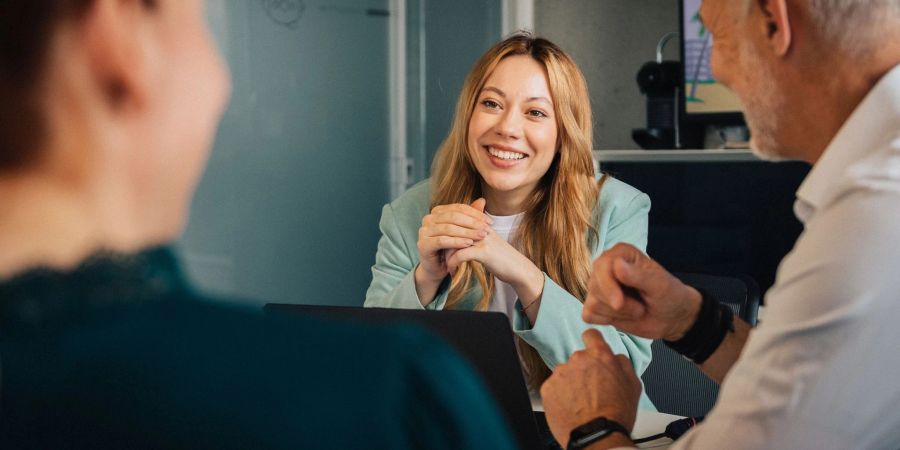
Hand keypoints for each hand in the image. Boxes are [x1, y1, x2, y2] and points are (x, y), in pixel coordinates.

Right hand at [416, 198, 491, 283]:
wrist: (438, 267)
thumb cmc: (451, 248)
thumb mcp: (463, 231)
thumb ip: (470, 217)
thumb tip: (483, 200)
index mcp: (437, 212)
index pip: (458, 208)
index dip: (475, 214)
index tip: (490, 222)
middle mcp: (428, 219)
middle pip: (453, 217)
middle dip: (472, 223)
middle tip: (486, 229)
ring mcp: (423, 231)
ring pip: (448, 228)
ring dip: (467, 232)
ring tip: (480, 236)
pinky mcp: (423, 244)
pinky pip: (442, 240)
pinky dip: (457, 242)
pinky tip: (469, 244)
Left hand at [444, 210, 542, 304]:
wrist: (518, 268)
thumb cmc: (500, 256)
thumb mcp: (486, 240)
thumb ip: (471, 233)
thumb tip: (454, 233)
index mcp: (480, 223)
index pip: (456, 219)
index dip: (445, 230)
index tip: (438, 240)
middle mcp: (481, 228)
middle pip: (453, 228)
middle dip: (443, 242)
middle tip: (438, 252)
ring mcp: (483, 239)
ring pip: (455, 241)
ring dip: (446, 254)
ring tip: (444, 262)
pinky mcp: (484, 252)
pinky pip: (460, 254)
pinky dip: (453, 262)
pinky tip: (451, 269)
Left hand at [541, 329, 640, 447]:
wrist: (597, 436)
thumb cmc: (616, 414)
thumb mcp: (633, 385)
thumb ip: (622, 363)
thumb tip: (615, 356)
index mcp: (600, 356)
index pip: (591, 335)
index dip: (592, 342)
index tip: (591, 349)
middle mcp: (578, 360)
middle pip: (578, 359)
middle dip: (583, 371)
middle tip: (592, 390)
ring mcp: (561, 373)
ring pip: (565, 374)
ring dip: (571, 384)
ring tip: (581, 403)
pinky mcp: (547, 388)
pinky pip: (553, 387)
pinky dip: (560, 395)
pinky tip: (571, 407)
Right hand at [583, 243, 700, 340]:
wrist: (672, 318)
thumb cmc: (669, 296)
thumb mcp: (659, 285)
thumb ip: (638, 276)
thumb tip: (616, 264)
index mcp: (622, 254)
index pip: (601, 266)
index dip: (608, 286)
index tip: (619, 303)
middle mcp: (606, 267)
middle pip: (595, 286)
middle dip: (618, 304)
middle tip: (640, 308)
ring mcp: (599, 286)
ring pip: (592, 303)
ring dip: (617, 314)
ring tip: (636, 310)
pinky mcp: (596, 304)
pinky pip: (588, 315)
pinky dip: (606, 321)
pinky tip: (623, 317)